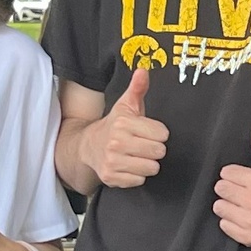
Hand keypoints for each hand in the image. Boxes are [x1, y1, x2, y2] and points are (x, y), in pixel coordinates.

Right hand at [87, 65, 167, 188]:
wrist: (88, 146)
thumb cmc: (114, 125)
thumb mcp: (126, 105)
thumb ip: (137, 88)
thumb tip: (143, 70)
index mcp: (123, 123)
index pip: (162, 134)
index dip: (158, 133)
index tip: (148, 132)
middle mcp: (116, 142)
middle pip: (159, 152)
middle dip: (154, 149)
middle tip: (142, 144)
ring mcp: (112, 161)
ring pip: (151, 168)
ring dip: (147, 163)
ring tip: (136, 155)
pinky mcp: (111, 177)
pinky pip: (140, 180)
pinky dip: (136, 175)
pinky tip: (128, 166)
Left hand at [216, 125, 250, 246]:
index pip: (225, 173)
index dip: (233, 175)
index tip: (242, 179)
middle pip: (220, 189)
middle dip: (228, 189)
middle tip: (239, 192)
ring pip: (219, 207)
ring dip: (227, 205)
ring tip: (240, 205)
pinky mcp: (248, 236)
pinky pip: (223, 225)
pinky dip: (230, 221)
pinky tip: (242, 217)